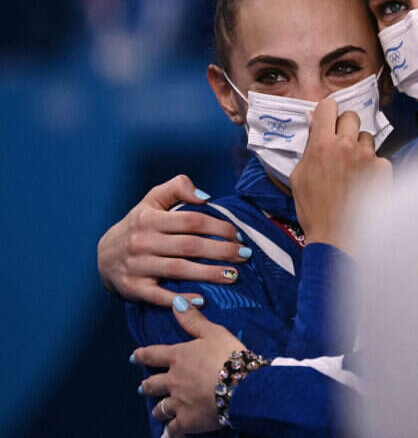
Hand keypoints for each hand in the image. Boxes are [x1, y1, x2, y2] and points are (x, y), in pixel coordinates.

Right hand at [97, 175, 250, 306]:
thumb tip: (205, 196)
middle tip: (245, 255)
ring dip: (209, 274)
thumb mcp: (152, 199)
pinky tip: (202, 299)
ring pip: (179, 270)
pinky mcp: (133, 287)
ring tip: (234, 275)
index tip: (238, 235)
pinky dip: (180, 299)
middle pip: (190, 246)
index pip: (192, 221)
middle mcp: (142, 241)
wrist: (104, 255)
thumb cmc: (139, 224)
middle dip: (221, 251)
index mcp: (149, 218)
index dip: (218, 227)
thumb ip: (178, 187)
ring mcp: (136, 266)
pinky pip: (159, 295)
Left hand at [134, 297, 245, 437]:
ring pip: (160, 408)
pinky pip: (173, 429)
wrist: (241, 385)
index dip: (142, 355)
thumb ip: (193, 320)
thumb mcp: (213, 332)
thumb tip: (176, 302)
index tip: (134, 357)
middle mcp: (173, 380)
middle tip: (143, 386)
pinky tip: (167, 435)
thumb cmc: (228, 355)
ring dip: (157, 408)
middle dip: (147, 385)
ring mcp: (178, 402)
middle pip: (152, 384)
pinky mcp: (187, 421)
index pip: (153, 355)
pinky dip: (169, 432)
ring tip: (157, 410)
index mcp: (178, 357)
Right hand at [290, 98, 391, 253]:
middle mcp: (347, 145)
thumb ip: (308, 148)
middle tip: (341, 144)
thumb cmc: (313, 208)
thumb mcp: (299, 176)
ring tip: (354, 168)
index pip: (329, 106)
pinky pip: (379, 159)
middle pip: (351, 116)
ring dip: (360, 147)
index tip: (327, 121)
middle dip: (345, 127)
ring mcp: (368, 156)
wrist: (338, 236)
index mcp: (323, 144)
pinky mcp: (384, 169)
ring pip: (367, 137)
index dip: (327, 112)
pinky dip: (373, 168)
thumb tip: (315, 127)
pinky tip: (366, 183)